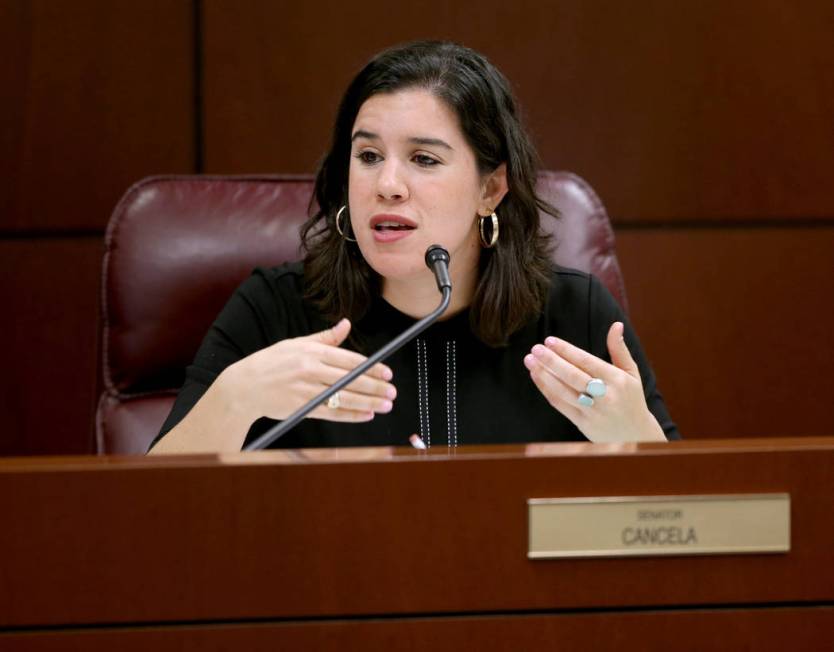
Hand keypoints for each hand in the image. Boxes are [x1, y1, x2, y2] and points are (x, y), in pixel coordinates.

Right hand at [223, 318, 396, 423]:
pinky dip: (351, 415)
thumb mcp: (296, 343)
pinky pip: (332, 413)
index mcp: (311, 351)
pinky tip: (366, 415)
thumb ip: (325, 338)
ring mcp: (306, 390)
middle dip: (375, 386)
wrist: (243, 386)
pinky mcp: (301, 408)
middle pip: (351, 379)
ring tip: (386, 404)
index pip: (349, 360)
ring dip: (369, 402)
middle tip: (393, 391)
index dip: (371, 367)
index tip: (387, 372)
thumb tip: (346, 324)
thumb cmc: (271, 363)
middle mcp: (310, 369)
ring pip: (345, 397)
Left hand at [523, 322, 664, 441]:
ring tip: (530, 361)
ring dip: (544, 375)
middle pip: (573, 376)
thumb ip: (619, 349)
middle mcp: (605, 395)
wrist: (636, 435)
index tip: (550, 340)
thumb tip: (616, 324)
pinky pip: (560, 404)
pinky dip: (546, 390)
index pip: (587, 362)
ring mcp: (593, 411)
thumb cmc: (631, 399)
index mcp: (617, 380)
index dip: (567, 351)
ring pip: (563, 391)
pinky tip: (536, 377)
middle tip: (535, 349)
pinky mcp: (583, 423)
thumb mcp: (631, 373)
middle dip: (551, 361)